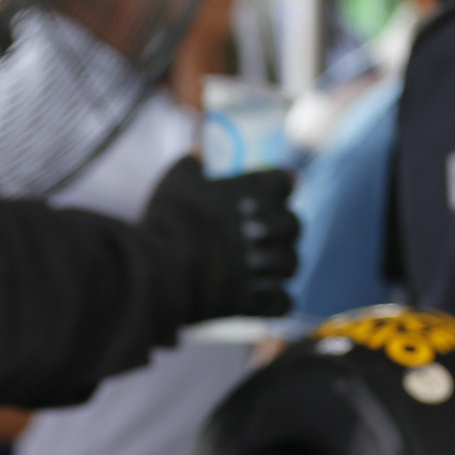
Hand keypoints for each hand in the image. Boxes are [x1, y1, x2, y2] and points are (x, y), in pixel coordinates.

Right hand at [141, 156, 301, 320]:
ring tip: (257, 267)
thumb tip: (197, 153)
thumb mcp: (175, 182)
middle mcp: (268, 226)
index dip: (278, 187)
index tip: (268, 194)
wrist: (159, 269)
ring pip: (292, 263)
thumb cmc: (169, 220)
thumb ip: (191, 165)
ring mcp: (266, 265)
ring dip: (278, 264)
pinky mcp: (257, 299)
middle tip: (258, 236)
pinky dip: (275, 300)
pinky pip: (283, 301)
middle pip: (295, 224)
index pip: (285, 180)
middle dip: (280, 229)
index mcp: (254, 191)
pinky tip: (259, 296)